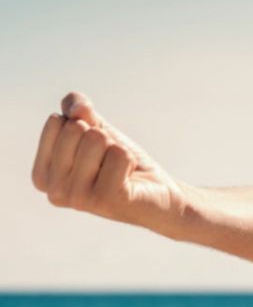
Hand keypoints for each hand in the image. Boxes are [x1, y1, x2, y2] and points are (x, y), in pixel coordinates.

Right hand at [31, 92, 188, 234]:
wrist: (156, 191)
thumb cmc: (120, 161)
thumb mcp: (96, 128)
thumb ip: (77, 108)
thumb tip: (76, 110)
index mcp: (42, 175)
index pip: (57, 121)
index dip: (84, 127)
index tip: (93, 151)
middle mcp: (54, 191)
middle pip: (75, 128)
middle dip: (101, 137)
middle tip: (109, 161)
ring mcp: (78, 198)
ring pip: (97, 139)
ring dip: (116, 148)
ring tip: (119, 170)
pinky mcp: (106, 199)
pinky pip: (119, 154)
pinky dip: (130, 158)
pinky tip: (129, 177)